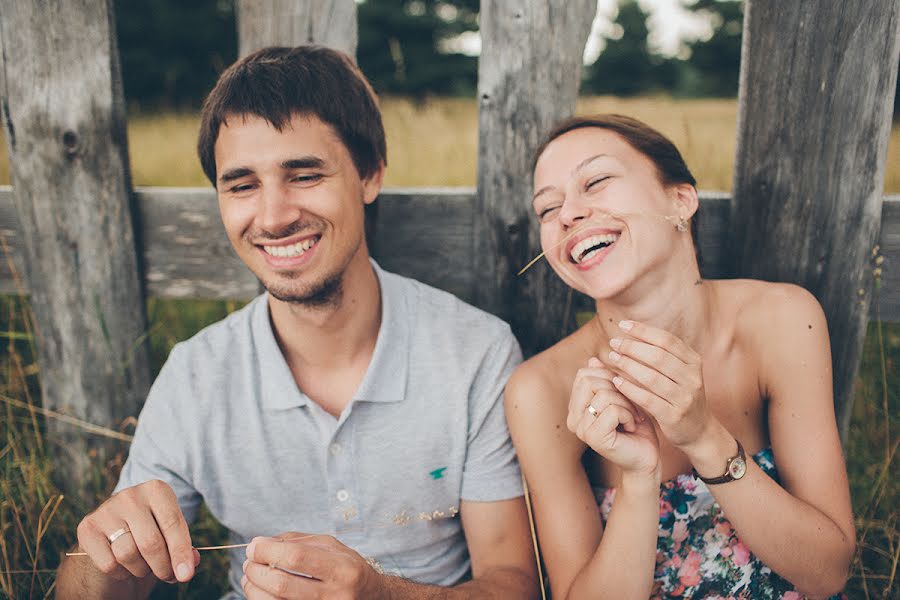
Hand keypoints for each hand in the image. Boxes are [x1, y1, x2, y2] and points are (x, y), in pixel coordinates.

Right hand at [75, 479, 198, 583]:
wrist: (112, 535)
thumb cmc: (150, 533)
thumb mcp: (170, 535)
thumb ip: (183, 547)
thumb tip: (190, 563)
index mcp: (157, 489)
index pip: (172, 523)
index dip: (181, 552)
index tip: (186, 575)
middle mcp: (130, 495)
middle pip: (151, 542)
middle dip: (163, 566)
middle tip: (168, 577)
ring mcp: (106, 510)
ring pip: (128, 553)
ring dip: (142, 570)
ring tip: (145, 566)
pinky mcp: (87, 528)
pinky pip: (109, 563)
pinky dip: (121, 573)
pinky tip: (124, 566)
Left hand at [242, 533, 384, 598]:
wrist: (370, 598)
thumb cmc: (347, 568)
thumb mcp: (331, 547)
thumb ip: (298, 541)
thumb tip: (261, 543)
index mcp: (342, 568)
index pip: (296, 557)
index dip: (268, 551)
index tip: (254, 546)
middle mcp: (335, 594)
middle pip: (282, 584)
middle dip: (257, 570)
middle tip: (249, 561)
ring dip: (254, 589)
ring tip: (250, 576)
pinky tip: (259, 591)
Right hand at [568, 357, 659, 476]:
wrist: (646, 458)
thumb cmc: (635, 426)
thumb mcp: (621, 397)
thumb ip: (606, 381)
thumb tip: (592, 360)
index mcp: (575, 408)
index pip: (584, 375)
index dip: (609, 377)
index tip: (624, 394)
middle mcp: (573, 419)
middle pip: (590, 381)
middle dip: (618, 389)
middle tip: (631, 407)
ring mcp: (581, 429)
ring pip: (603, 395)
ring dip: (626, 404)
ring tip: (633, 418)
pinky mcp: (594, 437)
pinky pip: (612, 409)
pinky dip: (629, 415)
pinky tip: (632, 427)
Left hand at [607, 320, 711, 448]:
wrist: (698, 431)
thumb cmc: (680, 396)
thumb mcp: (679, 372)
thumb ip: (661, 355)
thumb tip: (631, 331)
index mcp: (693, 362)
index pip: (667, 340)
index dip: (643, 331)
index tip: (623, 325)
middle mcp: (692, 378)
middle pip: (659, 356)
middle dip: (633, 347)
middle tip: (614, 343)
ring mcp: (685, 398)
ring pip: (652, 377)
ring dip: (628, 365)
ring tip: (612, 358)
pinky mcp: (674, 416)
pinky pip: (647, 399)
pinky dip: (630, 388)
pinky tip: (616, 381)